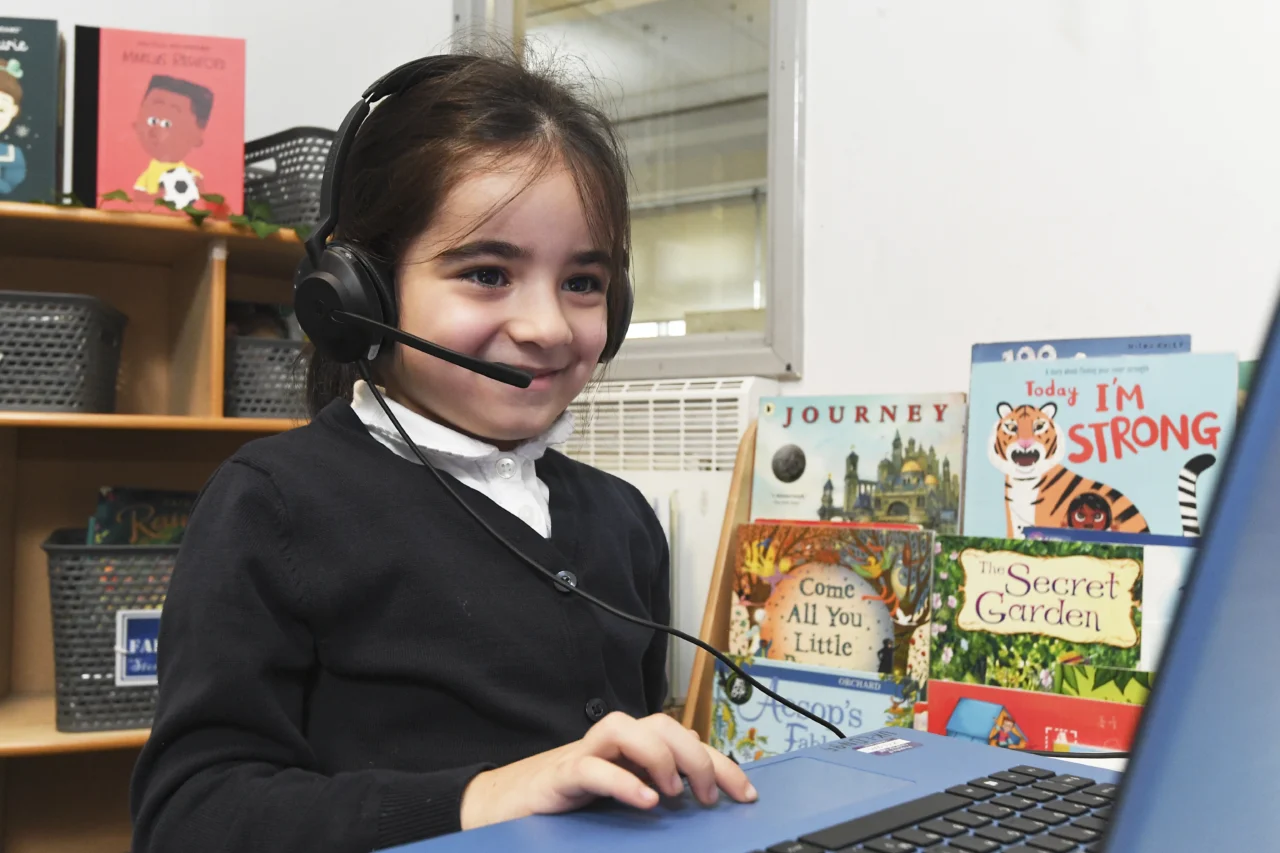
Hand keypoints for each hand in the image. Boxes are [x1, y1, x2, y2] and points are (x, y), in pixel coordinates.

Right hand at [459, 711, 757, 829]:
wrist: (508, 804)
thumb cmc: (572, 799)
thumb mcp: (624, 793)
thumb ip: (658, 784)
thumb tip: (705, 789)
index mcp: (635, 747)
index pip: (687, 741)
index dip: (721, 764)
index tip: (746, 794)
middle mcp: (615, 742)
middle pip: (663, 725)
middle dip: (695, 757)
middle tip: (706, 797)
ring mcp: (587, 753)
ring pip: (628, 729)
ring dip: (658, 756)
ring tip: (672, 792)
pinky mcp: (562, 775)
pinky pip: (593, 768)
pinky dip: (621, 781)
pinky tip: (645, 800)